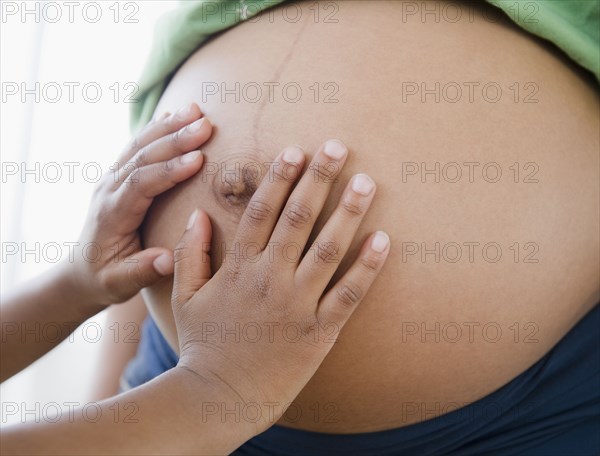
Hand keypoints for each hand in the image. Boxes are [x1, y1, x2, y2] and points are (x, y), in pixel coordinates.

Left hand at [66, 103, 211, 306]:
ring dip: (169, 126)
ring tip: (197, 110)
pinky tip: (175, 114)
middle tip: (206, 125)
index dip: (169, 170)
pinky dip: (157, 128)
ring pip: (140, 145)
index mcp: (112, 214)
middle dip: (175, 138)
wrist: (81, 270)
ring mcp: (112, 179)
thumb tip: (167, 261)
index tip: (198, 159)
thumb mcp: (119, 283)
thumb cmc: (104, 278)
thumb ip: (141, 272)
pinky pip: (137, 146)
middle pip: (143, 156)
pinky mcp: (119, 175)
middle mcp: (109, 189)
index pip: (141, 184)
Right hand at [171, 139, 389, 434]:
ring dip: (348, 213)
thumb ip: (189, 253)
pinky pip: (348, 294)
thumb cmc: (203, 345)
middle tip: (337, 147)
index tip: (295, 150)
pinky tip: (384, 239)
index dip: (279, 178)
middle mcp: (268, 279)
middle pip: (297, 219)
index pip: (260, 211)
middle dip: (318, 179)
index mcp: (237, 268)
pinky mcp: (319, 331)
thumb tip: (196, 214)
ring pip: (327, 249)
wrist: (220, 398)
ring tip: (366, 182)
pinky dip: (367, 267)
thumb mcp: (185, 297)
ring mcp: (296, 304)